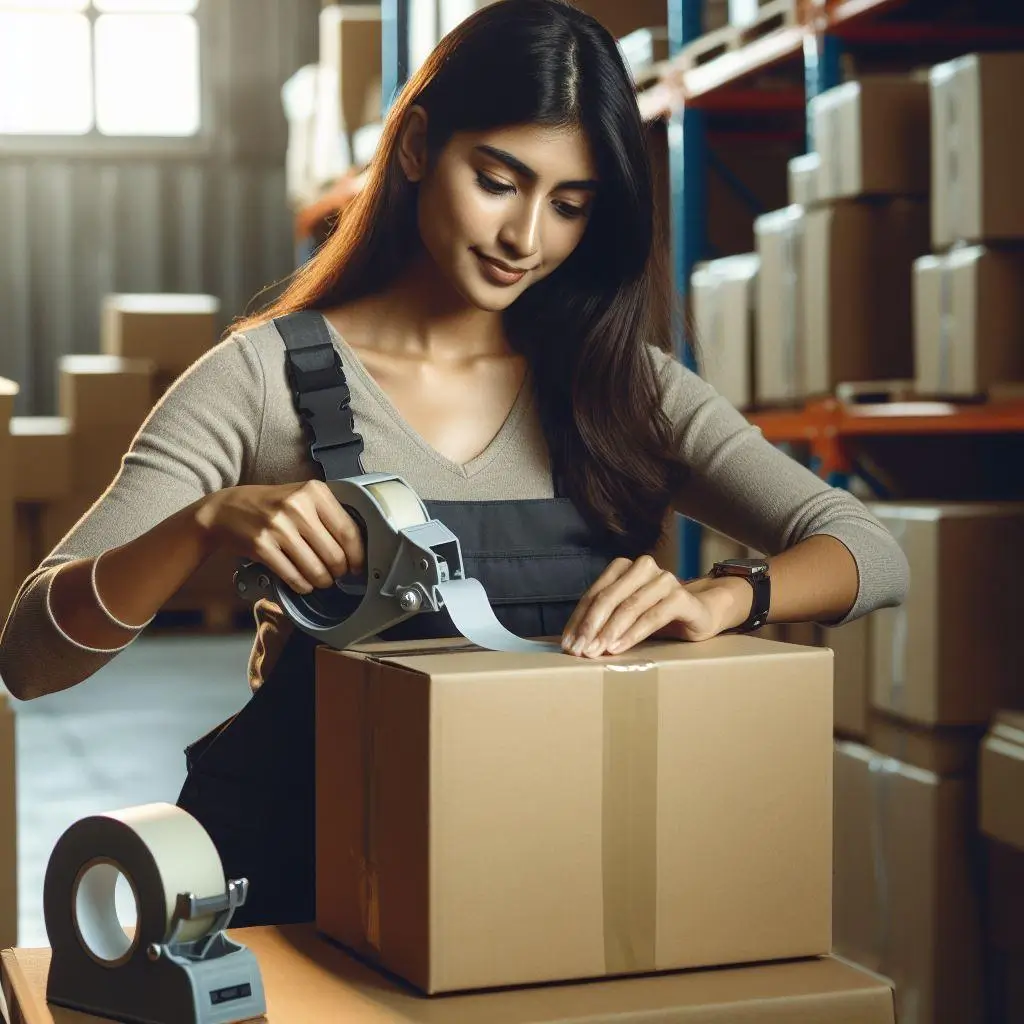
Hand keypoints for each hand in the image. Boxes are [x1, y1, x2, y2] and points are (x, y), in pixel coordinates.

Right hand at [194, 481, 364, 593]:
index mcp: (314, 491)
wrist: (226, 509)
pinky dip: (303, 586)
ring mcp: (278, 526)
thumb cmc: (272, 505)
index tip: (358, 566)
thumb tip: (357, 548)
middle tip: (337, 575)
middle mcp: (297, 506)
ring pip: (315, 569)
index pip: (348, 530)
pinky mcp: (262, 545)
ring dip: (322, 581)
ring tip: (321, 580)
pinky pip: (293, 576)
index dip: (358, 555)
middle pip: (334, 554)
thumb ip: (328, 515)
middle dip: (339, 571)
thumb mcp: (302, 497)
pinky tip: (304, 584)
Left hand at [560, 555, 750, 656]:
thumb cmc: (656, 615)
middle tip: (579, 650)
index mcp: (623, 567)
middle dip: (590, 626)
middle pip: (608, 597)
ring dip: (609, 631)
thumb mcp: (626, 615)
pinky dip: (633, 633)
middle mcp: (643, 567)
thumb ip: (603, 620)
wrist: (700, 614)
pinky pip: (653, 615)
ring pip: (630, 606)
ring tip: (596, 652)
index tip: (568, 644)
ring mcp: (664, 579)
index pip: (593, 594)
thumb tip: (572, 641)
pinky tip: (619, 647)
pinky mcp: (682, 596)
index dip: (578, 620)